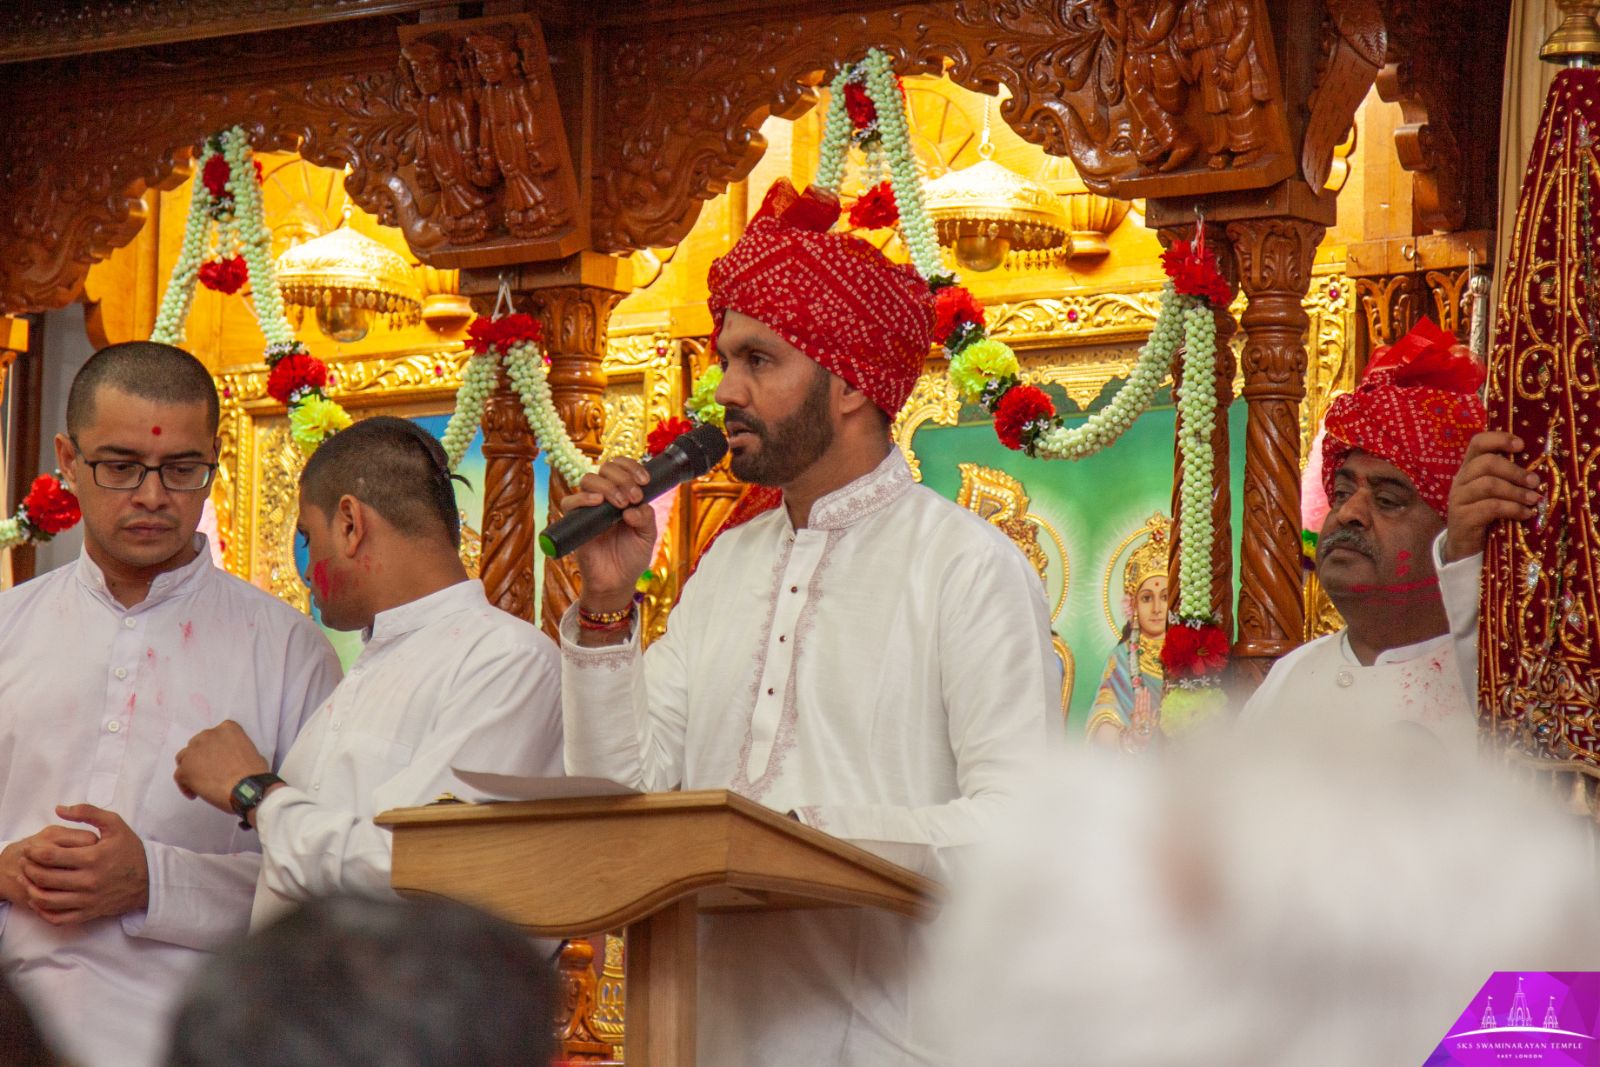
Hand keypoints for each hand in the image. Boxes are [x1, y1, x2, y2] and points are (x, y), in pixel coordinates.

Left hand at [20, 806, 147, 924]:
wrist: (150, 879)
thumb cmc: (130, 850)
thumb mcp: (114, 824)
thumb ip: (87, 812)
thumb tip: (59, 809)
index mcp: (93, 858)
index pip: (50, 857)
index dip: (33, 852)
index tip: (30, 848)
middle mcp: (88, 881)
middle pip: (44, 878)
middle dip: (28, 868)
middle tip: (25, 862)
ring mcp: (87, 900)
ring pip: (46, 900)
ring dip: (30, 889)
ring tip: (27, 879)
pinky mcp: (88, 913)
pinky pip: (58, 918)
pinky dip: (42, 911)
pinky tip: (38, 899)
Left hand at [174, 720, 269, 813]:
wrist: (247, 788)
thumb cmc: (255, 773)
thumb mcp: (253, 752)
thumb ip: (238, 750)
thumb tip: (234, 760)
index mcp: (227, 728)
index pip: (216, 735)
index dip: (216, 749)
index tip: (220, 760)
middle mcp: (208, 735)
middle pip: (198, 744)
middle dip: (201, 757)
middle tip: (209, 771)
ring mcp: (194, 751)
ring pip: (184, 758)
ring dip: (191, 767)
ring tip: (199, 782)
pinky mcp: (185, 768)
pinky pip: (179, 776)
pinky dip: (185, 785)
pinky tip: (194, 794)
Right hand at [563, 458, 656, 610]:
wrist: (617, 582)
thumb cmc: (632, 558)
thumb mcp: (647, 536)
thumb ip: (646, 518)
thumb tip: (634, 507)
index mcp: (624, 495)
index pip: (622, 467)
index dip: (632, 467)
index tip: (644, 481)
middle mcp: (605, 497)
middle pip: (605, 469)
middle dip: (622, 478)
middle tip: (634, 497)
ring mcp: (589, 508)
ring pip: (588, 480)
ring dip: (607, 486)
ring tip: (621, 503)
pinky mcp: (575, 522)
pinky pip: (570, 502)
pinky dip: (583, 498)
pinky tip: (598, 502)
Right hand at [1444, 432, 1539, 562]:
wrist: (1465, 547)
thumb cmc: (1487, 516)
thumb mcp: (1495, 493)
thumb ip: (1507, 478)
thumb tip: (1538, 469)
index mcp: (1469, 468)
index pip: (1478, 443)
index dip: (1499, 439)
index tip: (1521, 445)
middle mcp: (1460, 480)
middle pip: (1485, 463)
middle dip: (1515, 471)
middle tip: (1535, 481)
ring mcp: (1458, 499)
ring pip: (1489, 485)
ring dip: (1517, 492)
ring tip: (1534, 500)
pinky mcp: (1462, 518)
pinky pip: (1490, 507)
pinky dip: (1512, 509)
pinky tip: (1525, 514)